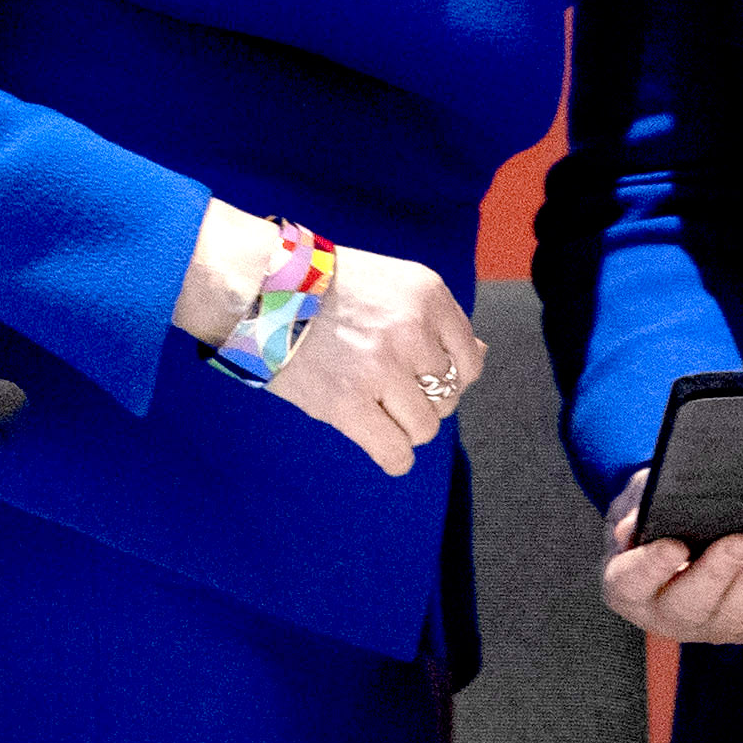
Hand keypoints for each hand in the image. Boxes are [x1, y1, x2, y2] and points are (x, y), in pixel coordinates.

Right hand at [261, 242, 483, 474]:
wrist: (262, 286)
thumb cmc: (327, 286)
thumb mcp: (394, 284)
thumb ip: (437, 321)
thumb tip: (480, 356)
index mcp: (429, 296)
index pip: (469, 359)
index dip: (450, 376)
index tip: (424, 377)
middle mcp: (412, 331)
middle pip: (447, 395)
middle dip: (424, 400)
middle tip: (390, 391)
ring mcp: (381, 368)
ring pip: (425, 427)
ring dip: (406, 427)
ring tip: (379, 412)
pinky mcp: (347, 403)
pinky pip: (395, 452)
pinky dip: (395, 458)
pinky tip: (383, 446)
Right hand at [599, 470, 742, 645]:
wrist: (684, 539)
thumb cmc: (658, 519)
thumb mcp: (638, 503)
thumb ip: (637, 506)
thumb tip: (637, 524)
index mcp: (628, 585)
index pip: (632, 581)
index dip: (652, 567)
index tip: (676, 546)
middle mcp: (663, 615)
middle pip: (688, 605)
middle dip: (718, 572)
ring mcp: (704, 627)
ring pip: (729, 618)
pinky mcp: (742, 629)